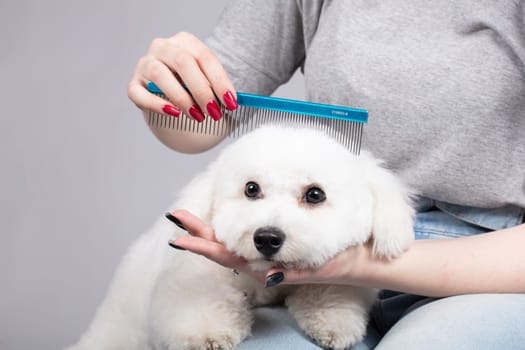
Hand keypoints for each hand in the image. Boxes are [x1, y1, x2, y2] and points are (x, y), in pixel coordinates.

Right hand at [127, 32, 237, 121]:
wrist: (169, 87)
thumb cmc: (192, 83)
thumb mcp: (207, 80)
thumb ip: (217, 88)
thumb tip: (233, 103)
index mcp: (185, 41)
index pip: (204, 57)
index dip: (219, 81)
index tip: (231, 102)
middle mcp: (163, 47)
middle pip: (183, 62)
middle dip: (202, 90)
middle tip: (214, 112)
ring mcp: (145, 64)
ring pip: (160, 75)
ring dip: (182, 98)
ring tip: (197, 116)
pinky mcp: (134, 84)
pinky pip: (140, 94)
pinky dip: (157, 104)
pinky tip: (174, 113)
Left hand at [167, 209, 370, 287]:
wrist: (359, 259)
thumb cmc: (342, 259)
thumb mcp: (320, 266)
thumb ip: (292, 271)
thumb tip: (267, 275)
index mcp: (269, 267)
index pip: (229, 255)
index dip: (204, 246)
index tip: (180, 238)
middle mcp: (264, 261)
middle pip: (224, 247)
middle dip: (198, 233)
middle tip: (176, 216)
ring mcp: (268, 254)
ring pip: (233, 242)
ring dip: (210, 230)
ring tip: (188, 218)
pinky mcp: (276, 247)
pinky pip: (247, 239)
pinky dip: (230, 229)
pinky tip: (222, 220)